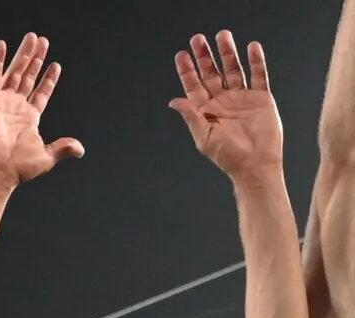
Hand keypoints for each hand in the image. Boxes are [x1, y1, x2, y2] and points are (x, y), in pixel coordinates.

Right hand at [0, 34, 82, 187]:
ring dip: (23, 55)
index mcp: (29, 119)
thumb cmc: (19, 168)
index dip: (48, 80)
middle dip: (36, 60)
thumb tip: (80, 149)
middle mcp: (16, 108)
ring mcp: (3, 104)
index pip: (40, 93)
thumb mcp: (47, 156)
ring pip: (15, 73)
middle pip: (28, 78)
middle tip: (42, 42)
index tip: (56, 65)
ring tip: (31, 38)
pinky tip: (1, 46)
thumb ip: (62, 148)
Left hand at [169, 31, 281, 179]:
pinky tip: (252, 48)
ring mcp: (242, 97)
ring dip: (228, 53)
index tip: (181, 55)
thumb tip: (174, 101)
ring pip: (234, 69)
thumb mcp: (205, 137)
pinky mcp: (261, 98)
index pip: (194, 85)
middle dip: (205, 56)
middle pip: (212, 72)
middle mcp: (222, 100)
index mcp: (206, 109)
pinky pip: (259, 75)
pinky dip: (256, 62)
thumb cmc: (228, 156)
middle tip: (197, 38)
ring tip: (223, 35)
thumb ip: (192, 117)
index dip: (187, 70)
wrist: (256, 165)